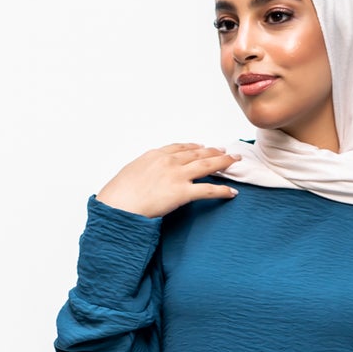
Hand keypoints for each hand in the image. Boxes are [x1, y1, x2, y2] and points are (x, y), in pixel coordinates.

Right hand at [96, 142, 239, 218]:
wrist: (118, 205)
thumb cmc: (119, 194)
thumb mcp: (130, 173)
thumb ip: (144, 170)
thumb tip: (147, 175)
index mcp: (155, 155)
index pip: (180, 147)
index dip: (195, 147)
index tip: (203, 146)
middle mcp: (169, 161)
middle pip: (198, 153)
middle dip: (214, 151)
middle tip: (226, 150)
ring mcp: (177, 176)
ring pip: (207, 165)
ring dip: (224, 162)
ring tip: (235, 162)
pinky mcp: (182, 193)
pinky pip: (208, 190)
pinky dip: (222, 191)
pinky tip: (232, 192)